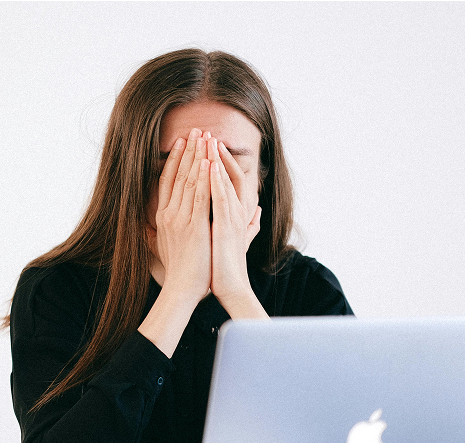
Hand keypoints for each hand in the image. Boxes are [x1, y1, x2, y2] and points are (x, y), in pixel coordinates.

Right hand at [149, 128, 211, 306]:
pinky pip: (200, 198)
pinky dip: (205, 179)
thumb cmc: (179, 270)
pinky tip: (209, 163)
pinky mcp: (195, 228)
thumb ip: (167, 228)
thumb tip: (161, 221)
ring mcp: (181, 220)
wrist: (182, 289)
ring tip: (204, 138)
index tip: (182, 142)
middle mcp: (169, 214)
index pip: (168, 181)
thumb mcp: (167, 244)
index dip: (175, 159)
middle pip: (178, 175)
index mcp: (163, 217)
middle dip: (189, 151)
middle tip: (196, 129)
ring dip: (198, 157)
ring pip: (190, 182)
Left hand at [207, 138, 264, 316]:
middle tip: (206, 132)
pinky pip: (220, 199)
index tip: (208, 145)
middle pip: (227, 175)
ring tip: (207, 140)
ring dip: (216, 160)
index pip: (229, 180)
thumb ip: (249, 224)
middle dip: (216, 153)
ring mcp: (233, 218)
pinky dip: (215, 181)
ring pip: (224, 182)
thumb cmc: (228, 266)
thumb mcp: (237, 239)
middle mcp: (237, 212)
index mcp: (236, 213)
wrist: (231, 288)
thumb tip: (258, 212)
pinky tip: (208, 166)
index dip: (220, 161)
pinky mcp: (226, 227)